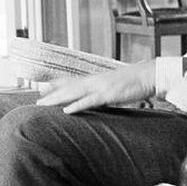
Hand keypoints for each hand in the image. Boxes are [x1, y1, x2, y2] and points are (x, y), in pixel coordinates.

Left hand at [35, 63, 155, 113]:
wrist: (149, 75)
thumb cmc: (135, 82)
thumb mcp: (117, 87)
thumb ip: (106, 91)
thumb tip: (100, 97)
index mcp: (96, 79)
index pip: (72, 81)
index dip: (57, 84)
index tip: (44, 88)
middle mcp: (95, 81)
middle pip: (68, 88)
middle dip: (52, 94)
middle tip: (37, 100)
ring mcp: (100, 87)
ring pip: (73, 93)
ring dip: (57, 99)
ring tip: (42, 105)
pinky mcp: (108, 95)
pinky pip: (89, 101)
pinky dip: (77, 106)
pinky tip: (67, 110)